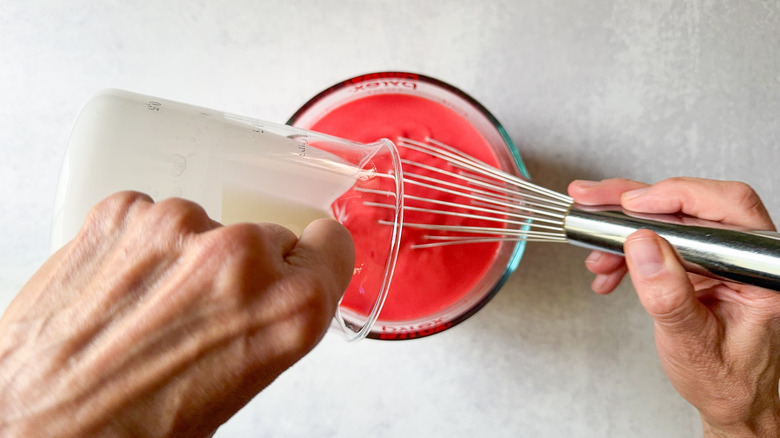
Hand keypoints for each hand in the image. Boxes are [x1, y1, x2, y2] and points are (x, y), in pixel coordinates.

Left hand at [0, 192, 354, 436]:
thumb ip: (274, 322)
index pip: (330, 245)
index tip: (299, 259)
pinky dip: (140, 246)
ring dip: (185, 257)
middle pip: (266, 237)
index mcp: (289, 308)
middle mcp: (240, 259)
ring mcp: (177, 227)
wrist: (37, 426)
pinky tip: (119, 290)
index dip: (312, 257)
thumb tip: (275, 293)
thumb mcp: (240, 383)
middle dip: (242, 270)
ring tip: (148, 309)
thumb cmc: (133, 427)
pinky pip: (151, 217)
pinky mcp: (121, 212)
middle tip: (202, 313)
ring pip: (205, 226)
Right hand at [569, 178, 779, 436]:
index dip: (673, 196)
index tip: (631, 205)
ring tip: (595, 253)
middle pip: (688, 205)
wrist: (730, 401)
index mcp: (758, 270)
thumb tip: (642, 243)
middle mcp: (742, 256)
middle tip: (592, 201)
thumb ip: (668, 294)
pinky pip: (660, 241)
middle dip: (632, 204)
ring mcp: (720, 258)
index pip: (724, 207)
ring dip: (623, 232)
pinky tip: (608, 268)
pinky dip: (627, 251)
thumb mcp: (692, 342)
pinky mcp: (700, 263)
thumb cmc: (727, 381)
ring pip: (669, 220)